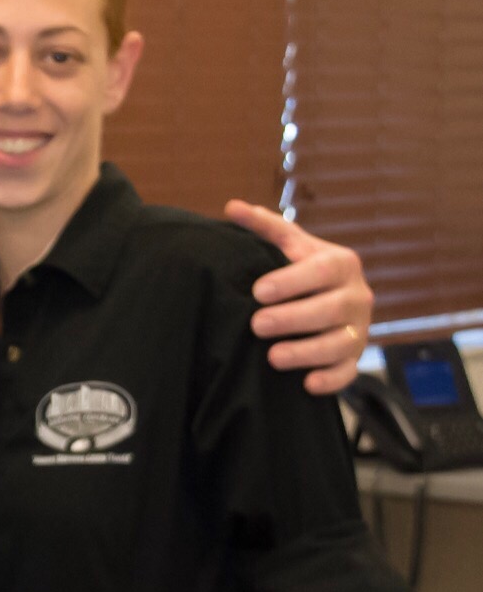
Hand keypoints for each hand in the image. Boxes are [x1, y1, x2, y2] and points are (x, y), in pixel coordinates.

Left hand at [223, 202, 372, 394]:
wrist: (330, 299)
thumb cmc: (302, 271)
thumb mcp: (288, 246)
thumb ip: (264, 228)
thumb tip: (232, 207)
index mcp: (341, 264)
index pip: (321, 271)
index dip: (292, 281)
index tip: (258, 291)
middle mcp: (357, 295)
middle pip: (332, 309)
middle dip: (294, 318)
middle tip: (257, 325)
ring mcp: (360, 328)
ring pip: (342, 343)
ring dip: (308, 352)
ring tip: (273, 357)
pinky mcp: (355, 358)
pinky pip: (349, 372)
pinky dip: (332, 380)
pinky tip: (307, 384)